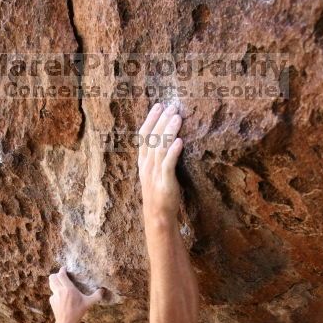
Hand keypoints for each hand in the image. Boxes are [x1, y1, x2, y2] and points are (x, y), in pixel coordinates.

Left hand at [48, 267, 102, 322]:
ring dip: (54, 281)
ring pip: (51, 284)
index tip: (65, 269)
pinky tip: (61, 297)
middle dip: (56, 275)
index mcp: (68, 289)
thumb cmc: (77, 312)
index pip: (61, 275)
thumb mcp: (88, 303)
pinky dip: (56, 293)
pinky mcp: (52, 301)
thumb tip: (103, 290)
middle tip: (61, 276)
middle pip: (52, 277)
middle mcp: (60, 290)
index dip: (62, 270)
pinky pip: (52, 293)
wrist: (66, 322)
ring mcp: (54, 296)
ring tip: (60, 283)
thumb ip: (96, 296)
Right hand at [138, 103, 182, 222]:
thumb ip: (159, 157)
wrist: (158, 217)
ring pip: (160, 148)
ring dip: (168, 131)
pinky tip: (180, 141)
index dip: (150, 119)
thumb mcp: (155, 173)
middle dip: (161, 120)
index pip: (143, 136)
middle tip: (172, 106)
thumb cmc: (159, 194)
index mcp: (143, 162)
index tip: (159, 105)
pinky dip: (173, 152)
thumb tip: (170, 139)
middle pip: (152, 138)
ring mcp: (154, 174)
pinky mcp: (165, 183)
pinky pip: (168, 164)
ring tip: (177, 117)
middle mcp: (147, 166)